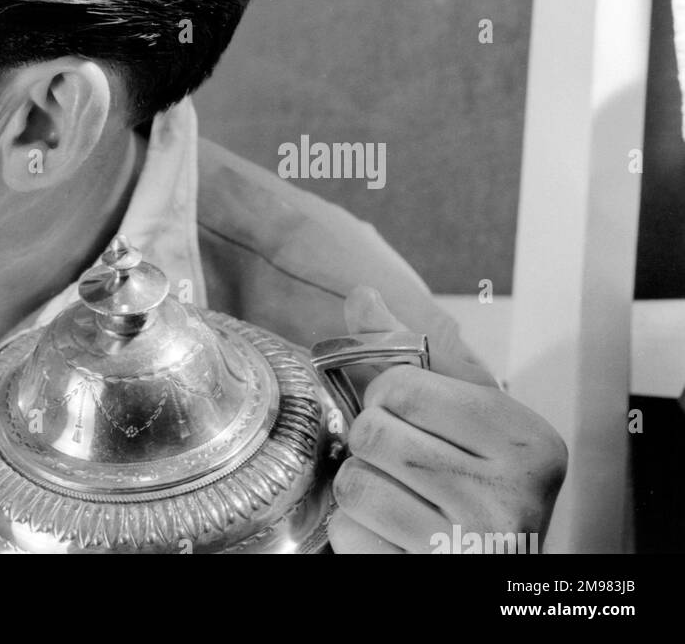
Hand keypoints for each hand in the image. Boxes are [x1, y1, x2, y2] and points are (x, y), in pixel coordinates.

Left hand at [328, 287, 567, 553]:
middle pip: (371, 433)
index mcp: (526, 440)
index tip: (410, 415)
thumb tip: (362, 298)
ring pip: (353, 484)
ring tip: (400, 495)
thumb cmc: (484, 484)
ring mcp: (473, 546)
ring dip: (361, 487)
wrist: (506, 572)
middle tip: (403, 460)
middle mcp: (511, 496)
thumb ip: (412, 352)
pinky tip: (394, 532)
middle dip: (371, 442)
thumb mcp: (469, 411)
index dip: (386, 394)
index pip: (401, 385)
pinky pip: (348, 533)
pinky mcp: (433, 577)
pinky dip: (356, 530)